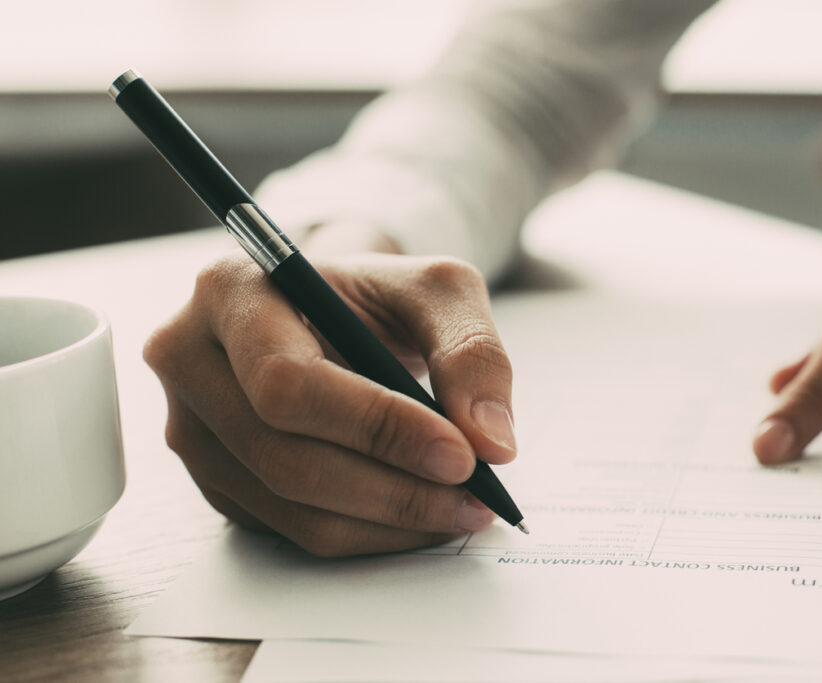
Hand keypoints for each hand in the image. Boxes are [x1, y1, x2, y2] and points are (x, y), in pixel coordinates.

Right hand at [144, 250, 515, 555]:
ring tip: (461, 509)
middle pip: (282, 456)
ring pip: (288, 505)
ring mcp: (191, 424)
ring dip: (386, 522)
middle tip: (474, 496)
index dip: (377, 428)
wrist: (332, 312)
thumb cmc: (375, 295)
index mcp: (230, 290)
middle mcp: (188, 358)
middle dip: (392, 489)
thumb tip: (491, 441)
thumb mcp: (437, 290)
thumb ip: (471, 350)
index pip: (289, 381)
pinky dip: (365, 533)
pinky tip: (417, 514)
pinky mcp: (215, 476)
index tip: (460, 455)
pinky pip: (288, 528)